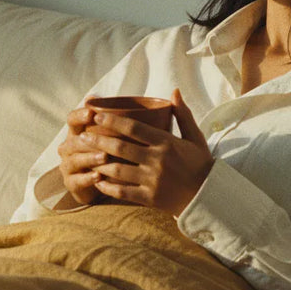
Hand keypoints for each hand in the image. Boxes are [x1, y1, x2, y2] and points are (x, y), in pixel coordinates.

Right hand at [56, 97, 106, 205]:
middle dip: (88, 139)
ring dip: (90, 158)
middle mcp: (68, 147)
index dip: (80, 115)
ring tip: (105, 157)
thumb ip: (108, 119)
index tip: (92, 113)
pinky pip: (77, 180)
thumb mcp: (109, 136)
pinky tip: (99, 177)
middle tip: (102, 138)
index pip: (72, 119)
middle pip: (73, 140)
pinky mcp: (71, 183)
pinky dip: (88, 178)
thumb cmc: (107, 154)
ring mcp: (68, 166)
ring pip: (74, 160)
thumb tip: (104, 97)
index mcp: (76, 132)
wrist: (100, 184)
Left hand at [85, 89, 213, 215]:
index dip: (112, 121)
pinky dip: (107, 187)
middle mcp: (157, 161)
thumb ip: (182, 114)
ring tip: (84, 156)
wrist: (208, 197)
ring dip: (98, 163)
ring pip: (117, 170)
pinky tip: (97, 180)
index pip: (134, 128)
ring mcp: (152, 181)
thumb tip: (174, 90)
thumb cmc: (200, 164)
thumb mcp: (194, 137)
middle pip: (120, 148)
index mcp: (167, 143)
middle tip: (82, 135)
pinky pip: (123, 192)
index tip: (96, 116)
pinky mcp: (149, 198)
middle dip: (97, 140)